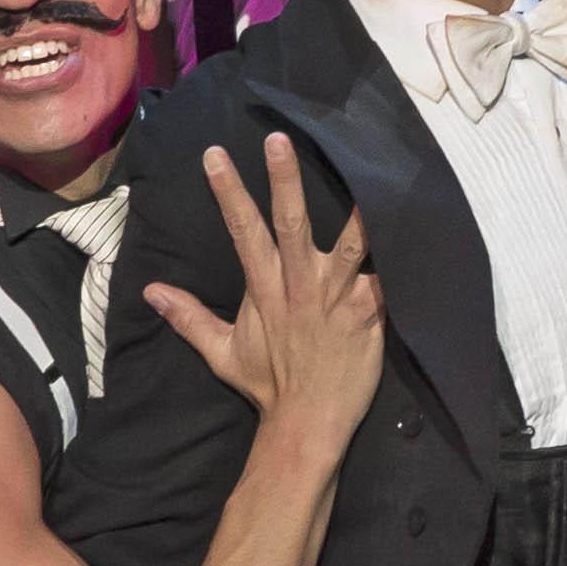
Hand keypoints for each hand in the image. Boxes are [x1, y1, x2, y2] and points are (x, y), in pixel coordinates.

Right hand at [144, 134, 382, 443]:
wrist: (308, 425)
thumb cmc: (270, 387)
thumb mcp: (222, 352)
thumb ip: (189, 318)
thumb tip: (151, 291)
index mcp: (265, 291)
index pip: (243, 232)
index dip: (229, 192)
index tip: (216, 155)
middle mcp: (299, 287)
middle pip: (291, 225)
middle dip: (284, 181)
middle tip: (279, 140)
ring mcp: (337, 300)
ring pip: (350, 246)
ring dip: (359, 213)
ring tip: (370, 178)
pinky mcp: (369, 315)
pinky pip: (387, 279)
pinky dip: (400, 255)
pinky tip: (416, 226)